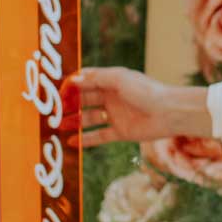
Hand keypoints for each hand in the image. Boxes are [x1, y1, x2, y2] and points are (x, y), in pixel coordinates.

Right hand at [68, 68, 211, 147]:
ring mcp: (116, 115)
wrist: (170, 113)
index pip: (86, 81)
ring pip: (89, 118)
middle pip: (85, 100)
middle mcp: (112, 97)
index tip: (55, 92)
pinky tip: (71, 142)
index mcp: (111, 81)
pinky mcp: (121, 132)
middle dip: (68, 105)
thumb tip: (73, 79)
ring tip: (57, 126)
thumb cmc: (146, 91)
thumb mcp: (119, 79)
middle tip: (51, 112)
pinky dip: (85, 140)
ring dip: (73, 122)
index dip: (71, 85)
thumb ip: (96, 79)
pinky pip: (99, 136)